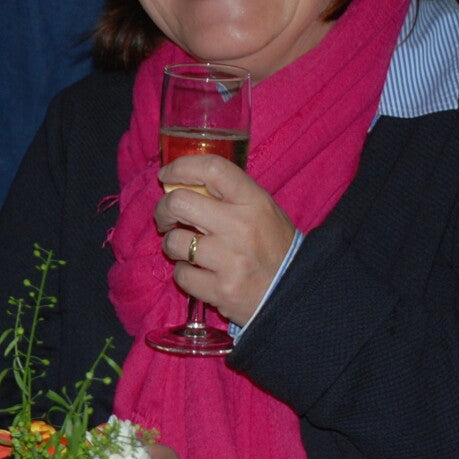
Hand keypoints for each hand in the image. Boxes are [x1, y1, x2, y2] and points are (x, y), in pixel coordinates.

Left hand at [156, 152, 297, 326]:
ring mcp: (230, 260)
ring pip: (174, 241)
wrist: (295, 291)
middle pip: (180, 202)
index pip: (213, 169)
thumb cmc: (274, 246)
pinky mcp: (221, 290)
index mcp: (254, 202)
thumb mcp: (262, 210)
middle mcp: (241, 227)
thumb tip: (182, 184)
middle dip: (164, 209)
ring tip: (186, 249)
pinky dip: (184, 273)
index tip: (166, 175)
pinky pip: (181, 274)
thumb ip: (228, 196)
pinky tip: (198, 272)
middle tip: (166, 217)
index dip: (181, 166)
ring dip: (172, 244)